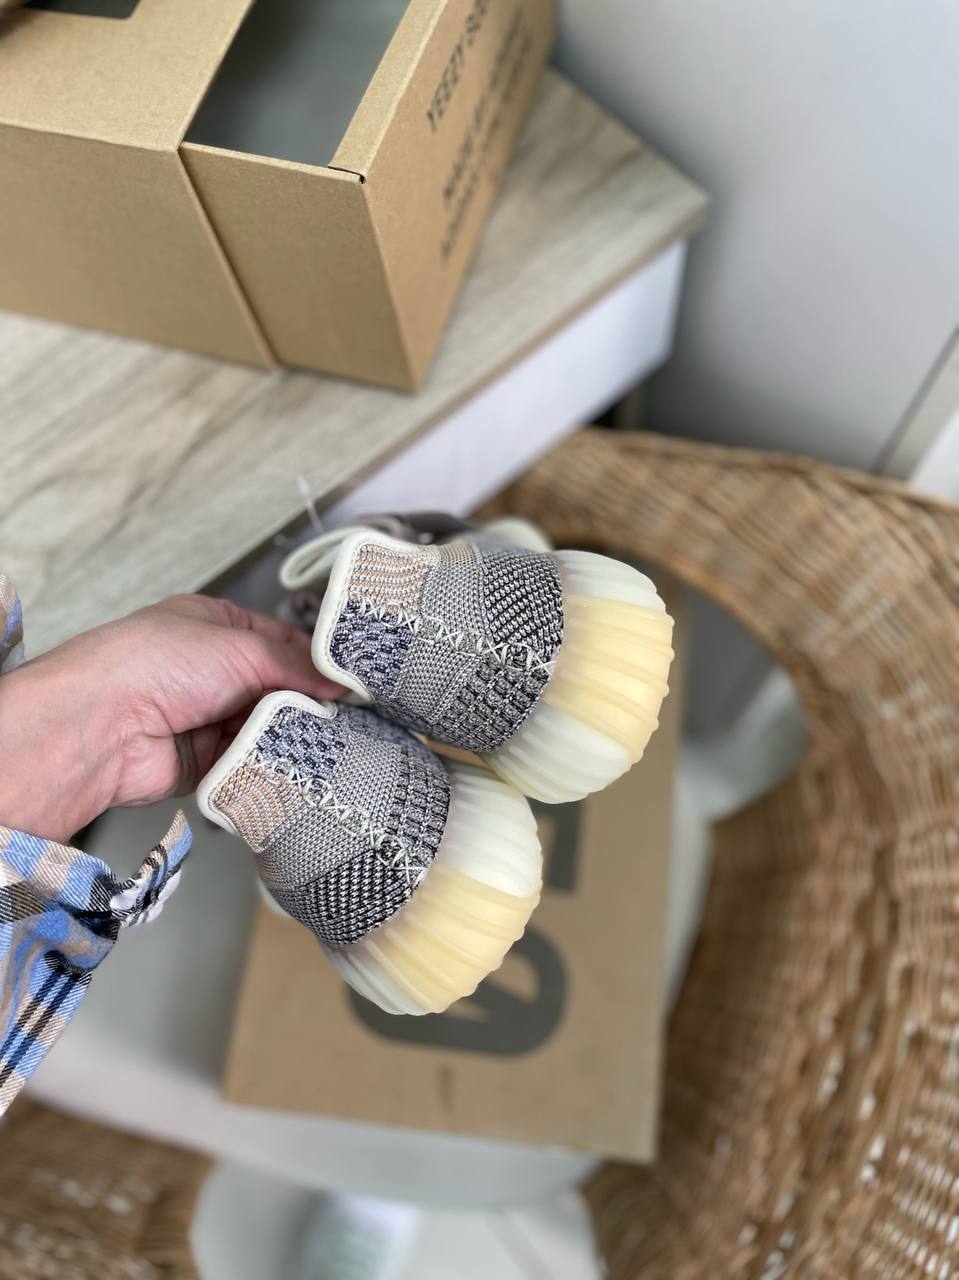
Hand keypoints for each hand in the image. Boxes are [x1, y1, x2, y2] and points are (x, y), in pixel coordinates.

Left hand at [0, 594, 340, 843]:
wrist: (103, 726)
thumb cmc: (156, 664)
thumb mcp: (241, 648)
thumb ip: (297, 665)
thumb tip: (341, 681)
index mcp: (214, 626)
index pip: (280, 640)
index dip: (315, 659)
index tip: (351, 678)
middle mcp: (211, 670)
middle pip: (277, 687)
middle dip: (305, 701)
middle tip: (348, 715)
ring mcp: (207, 716)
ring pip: (266, 727)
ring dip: (288, 734)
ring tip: (325, 740)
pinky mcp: (205, 761)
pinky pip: (250, 762)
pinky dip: (268, 762)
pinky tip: (293, 763)